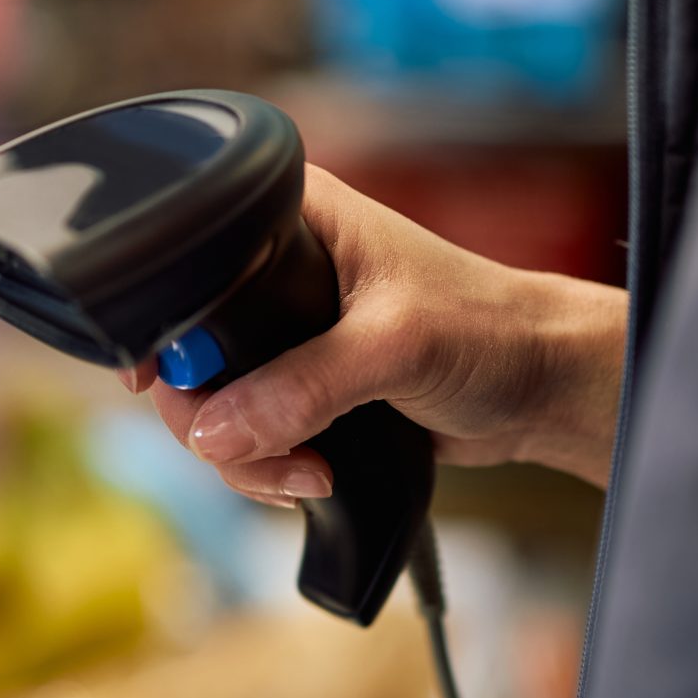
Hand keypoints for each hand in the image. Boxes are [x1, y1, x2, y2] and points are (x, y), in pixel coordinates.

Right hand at [127, 166, 626, 497]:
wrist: (541, 384)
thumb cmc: (489, 328)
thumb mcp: (394, 347)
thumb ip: (303, 386)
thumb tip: (215, 432)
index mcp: (289, 221)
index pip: (188, 269)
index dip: (163, 330)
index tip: (156, 383)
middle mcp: (274, 273)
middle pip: (189, 355)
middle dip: (214, 419)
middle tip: (262, 452)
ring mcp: (284, 337)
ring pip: (212, 408)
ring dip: (247, 455)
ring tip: (308, 473)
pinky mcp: (300, 389)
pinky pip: (247, 436)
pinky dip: (267, 466)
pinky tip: (314, 476)